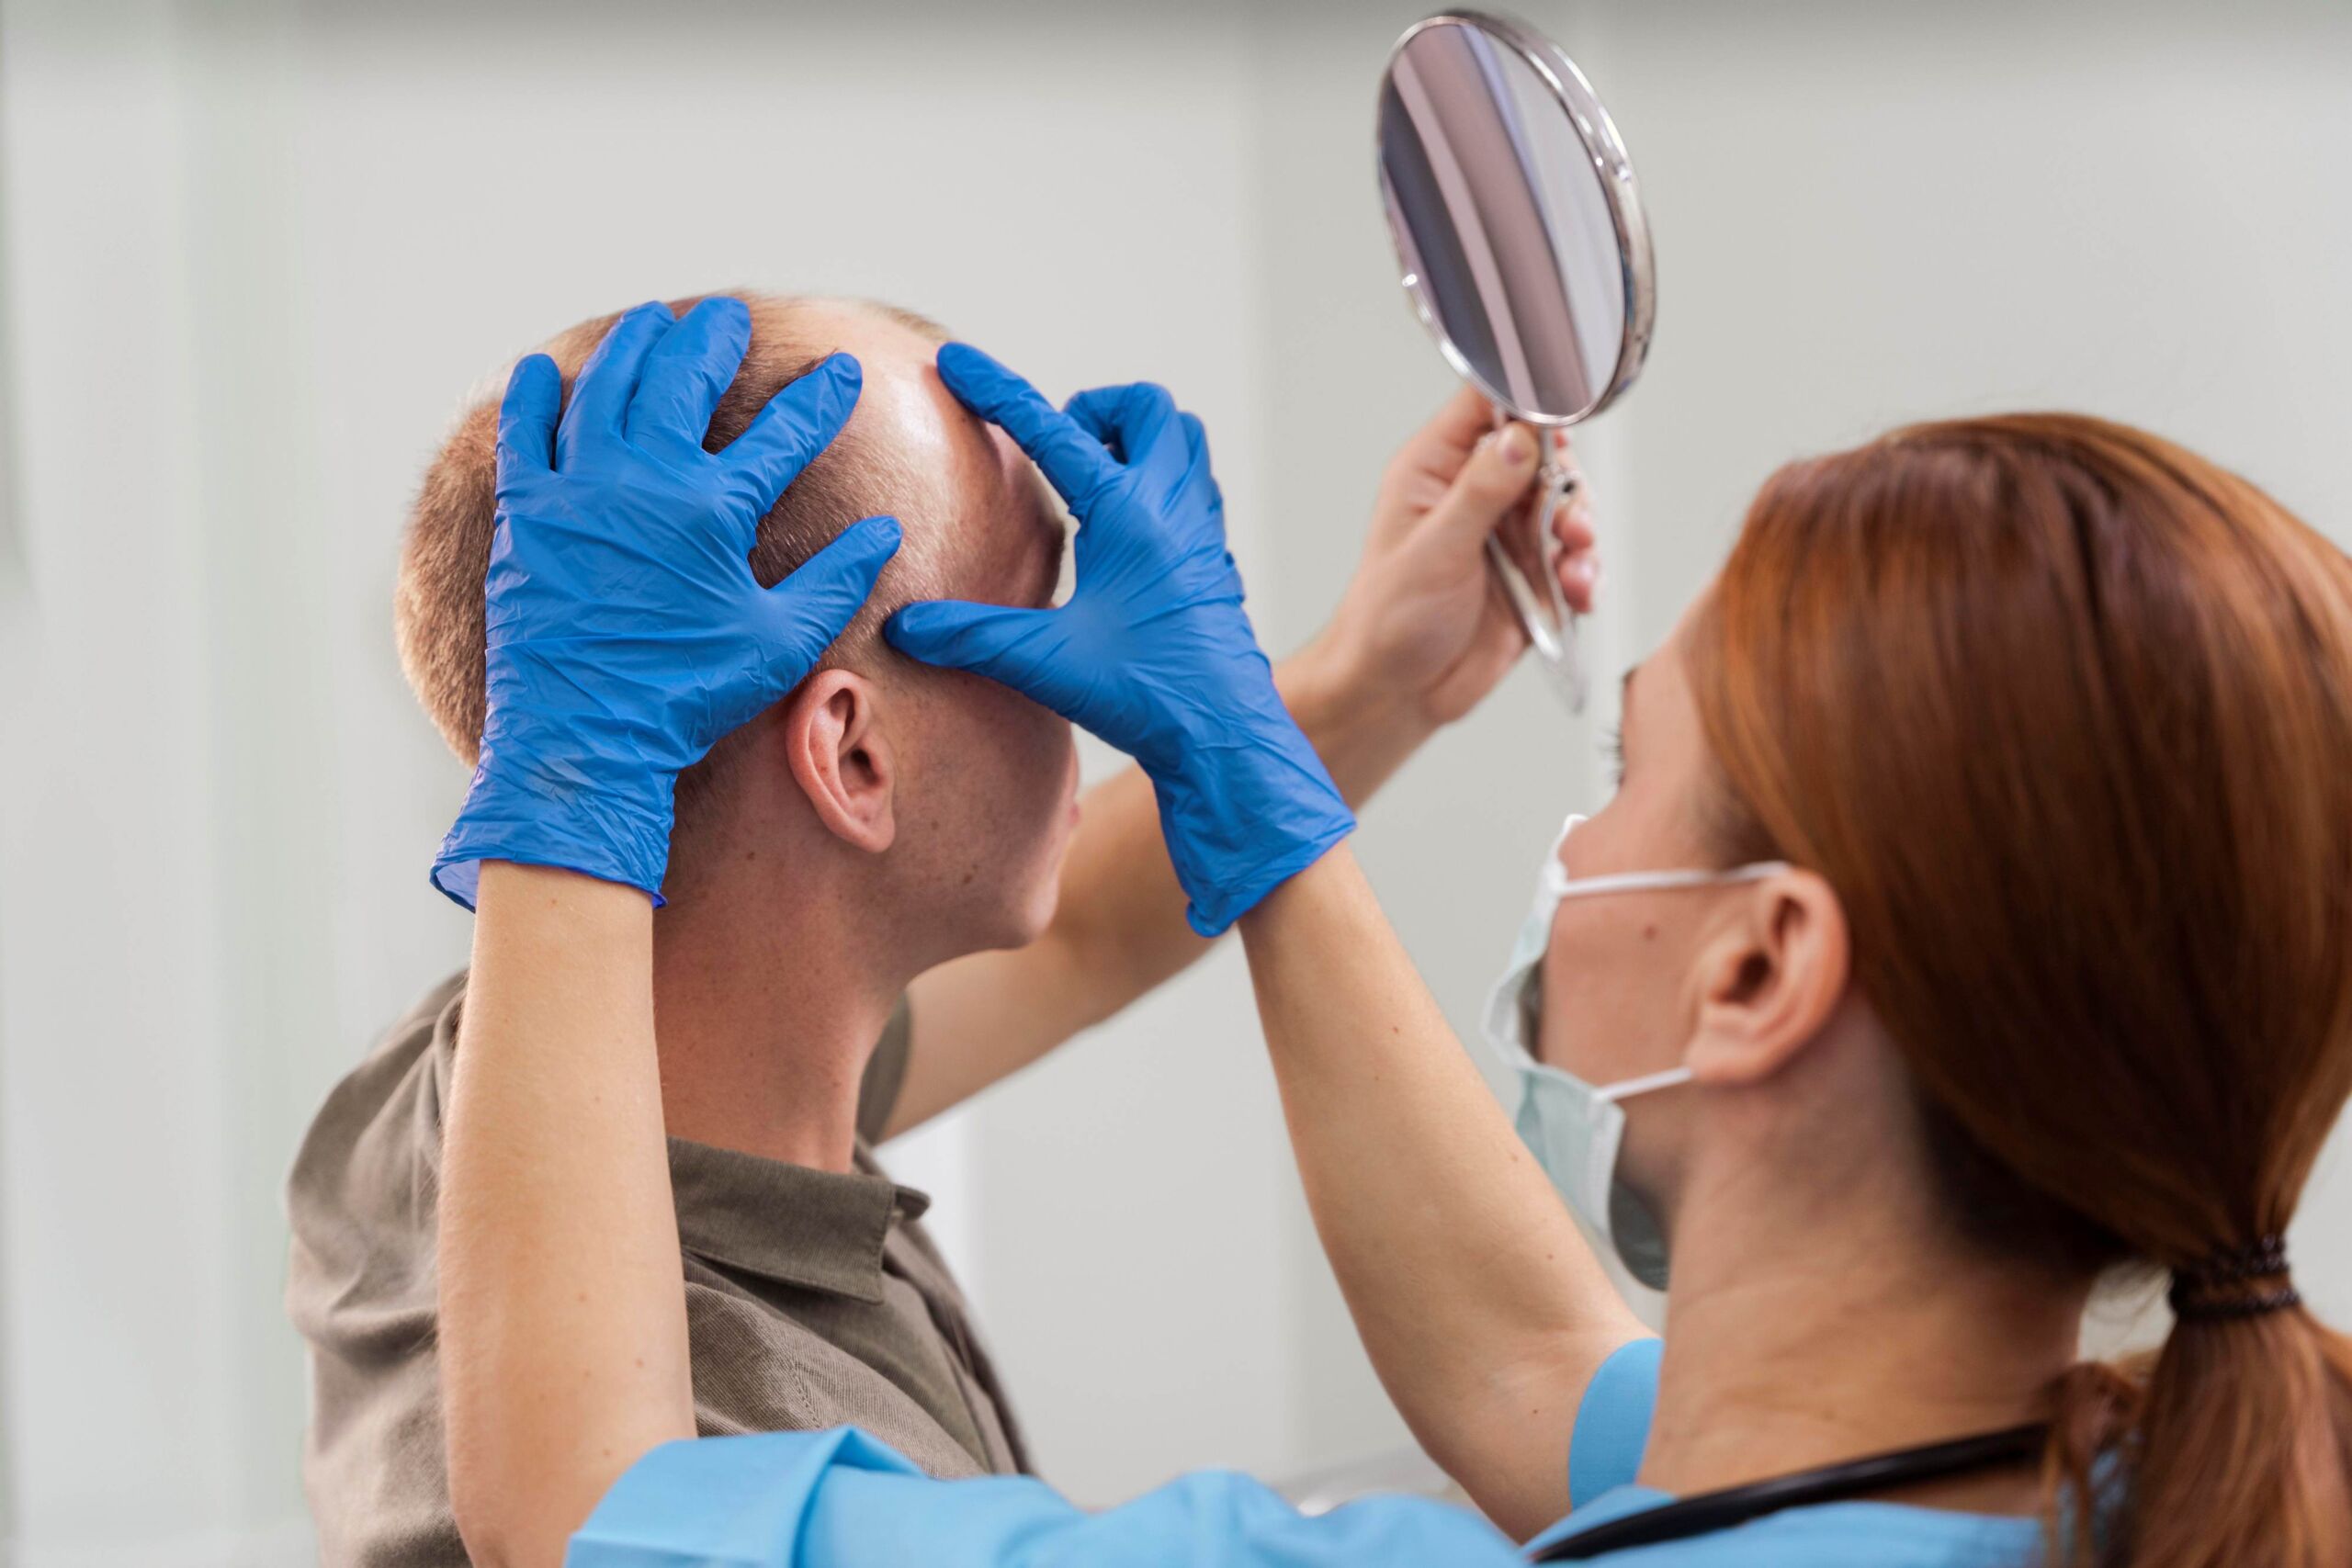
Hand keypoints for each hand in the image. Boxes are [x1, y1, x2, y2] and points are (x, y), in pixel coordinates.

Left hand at [432, 298, 902, 908]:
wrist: (585, 736)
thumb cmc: (690, 694)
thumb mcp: (782, 643)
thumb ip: (836, 581)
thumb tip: (884, 532)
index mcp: (711, 509)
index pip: (783, 432)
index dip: (821, 398)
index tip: (843, 370)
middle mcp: (642, 480)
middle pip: (682, 380)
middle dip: (713, 339)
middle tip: (729, 315)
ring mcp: (577, 489)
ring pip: (605, 388)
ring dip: (633, 346)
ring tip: (653, 320)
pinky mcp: (528, 515)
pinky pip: (523, 435)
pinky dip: (530, 397)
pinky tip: (539, 371)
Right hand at [885, 343, 1352, 936]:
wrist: (1224, 737)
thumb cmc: (1145, 696)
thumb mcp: (1046, 663)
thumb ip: (972, 636)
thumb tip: (903, 627)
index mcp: (1130, 515)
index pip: (1053, 430)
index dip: (998, 391)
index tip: (958, 360)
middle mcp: (1174, 508)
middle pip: (1146, 407)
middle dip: (1097, 409)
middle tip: (1062, 450)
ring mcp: (1203, 530)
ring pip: (1181, 438)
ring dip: (1135, 438)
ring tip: (1092, 482)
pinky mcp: (1216, 558)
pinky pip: (1194, 483)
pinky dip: (1159, 478)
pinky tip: (1127, 528)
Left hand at [1314, 387, 1598, 727]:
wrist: (1397, 693)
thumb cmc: (1388, 620)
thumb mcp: (1435, 549)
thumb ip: (1481, 491)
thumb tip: (1520, 437)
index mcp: (1436, 470)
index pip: (1487, 407)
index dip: (1529, 405)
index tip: (1558, 430)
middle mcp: (1475, 495)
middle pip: (1544, 456)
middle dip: (1567, 487)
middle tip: (1569, 522)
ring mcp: (1506, 535)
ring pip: (1566, 508)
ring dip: (1581, 533)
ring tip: (1573, 566)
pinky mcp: (1532, 577)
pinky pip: (1575, 560)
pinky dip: (1584, 573)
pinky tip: (1576, 592)